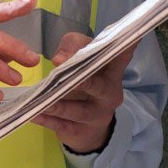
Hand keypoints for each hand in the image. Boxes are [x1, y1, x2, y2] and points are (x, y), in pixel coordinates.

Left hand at [34, 32, 133, 154]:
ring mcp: (98, 114)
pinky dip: (47, 119)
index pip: (121, 56)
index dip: (128, 46)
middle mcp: (110, 92)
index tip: (133, 37)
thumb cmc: (83, 79)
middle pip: (97, 86)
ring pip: (76, 110)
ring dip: (57, 104)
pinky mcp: (82, 130)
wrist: (87, 124)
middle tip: (65, 74)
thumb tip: (60, 59)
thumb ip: (72, 47)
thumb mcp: (78, 57)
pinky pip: (62, 125)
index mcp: (112, 71)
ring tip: (41, 99)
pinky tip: (34, 114)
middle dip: (82, 82)